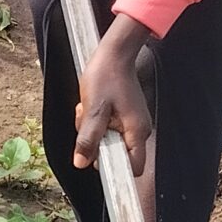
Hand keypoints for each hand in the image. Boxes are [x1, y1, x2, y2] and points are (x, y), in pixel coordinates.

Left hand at [75, 15, 154, 176]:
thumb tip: (81, 162)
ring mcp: (132, 122)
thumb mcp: (93, 110)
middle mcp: (139, 130)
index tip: (96, 155)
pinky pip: (109, 128)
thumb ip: (88, 139)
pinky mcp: (125, 115)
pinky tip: (93, 106)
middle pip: (116, 154)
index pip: (133, 167)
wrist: (114, 53)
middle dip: (97, 143)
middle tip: (88, 122)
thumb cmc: (106, 76)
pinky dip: (97, 121)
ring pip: (109, 140)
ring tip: (89, 109)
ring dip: (94, 130)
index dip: (114, 167)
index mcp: (137, 131)